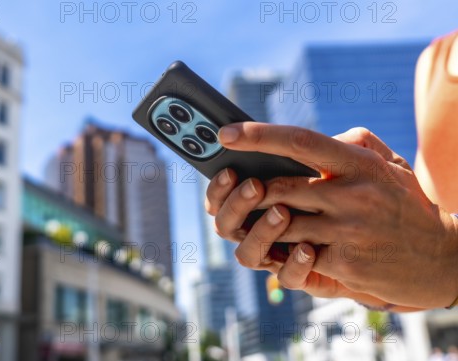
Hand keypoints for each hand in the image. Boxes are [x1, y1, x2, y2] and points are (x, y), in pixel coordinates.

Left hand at [216, 123, 457, 308]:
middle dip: (251, 192)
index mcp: (359, 164)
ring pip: (281, 222)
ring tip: (260, 219)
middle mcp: (353, 194)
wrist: (440, 259)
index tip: (227, 133)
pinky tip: (287, 247)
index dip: (258, 135)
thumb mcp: (389, 165)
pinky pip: (296, 254)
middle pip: (279, 187)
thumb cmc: (404, 206)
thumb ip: (353, 144)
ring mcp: (348, 230)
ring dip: (263, 223)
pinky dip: (285, 250)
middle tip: (240, 190)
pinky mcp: (345, 263)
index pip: (299, 141)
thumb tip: (306, 141)